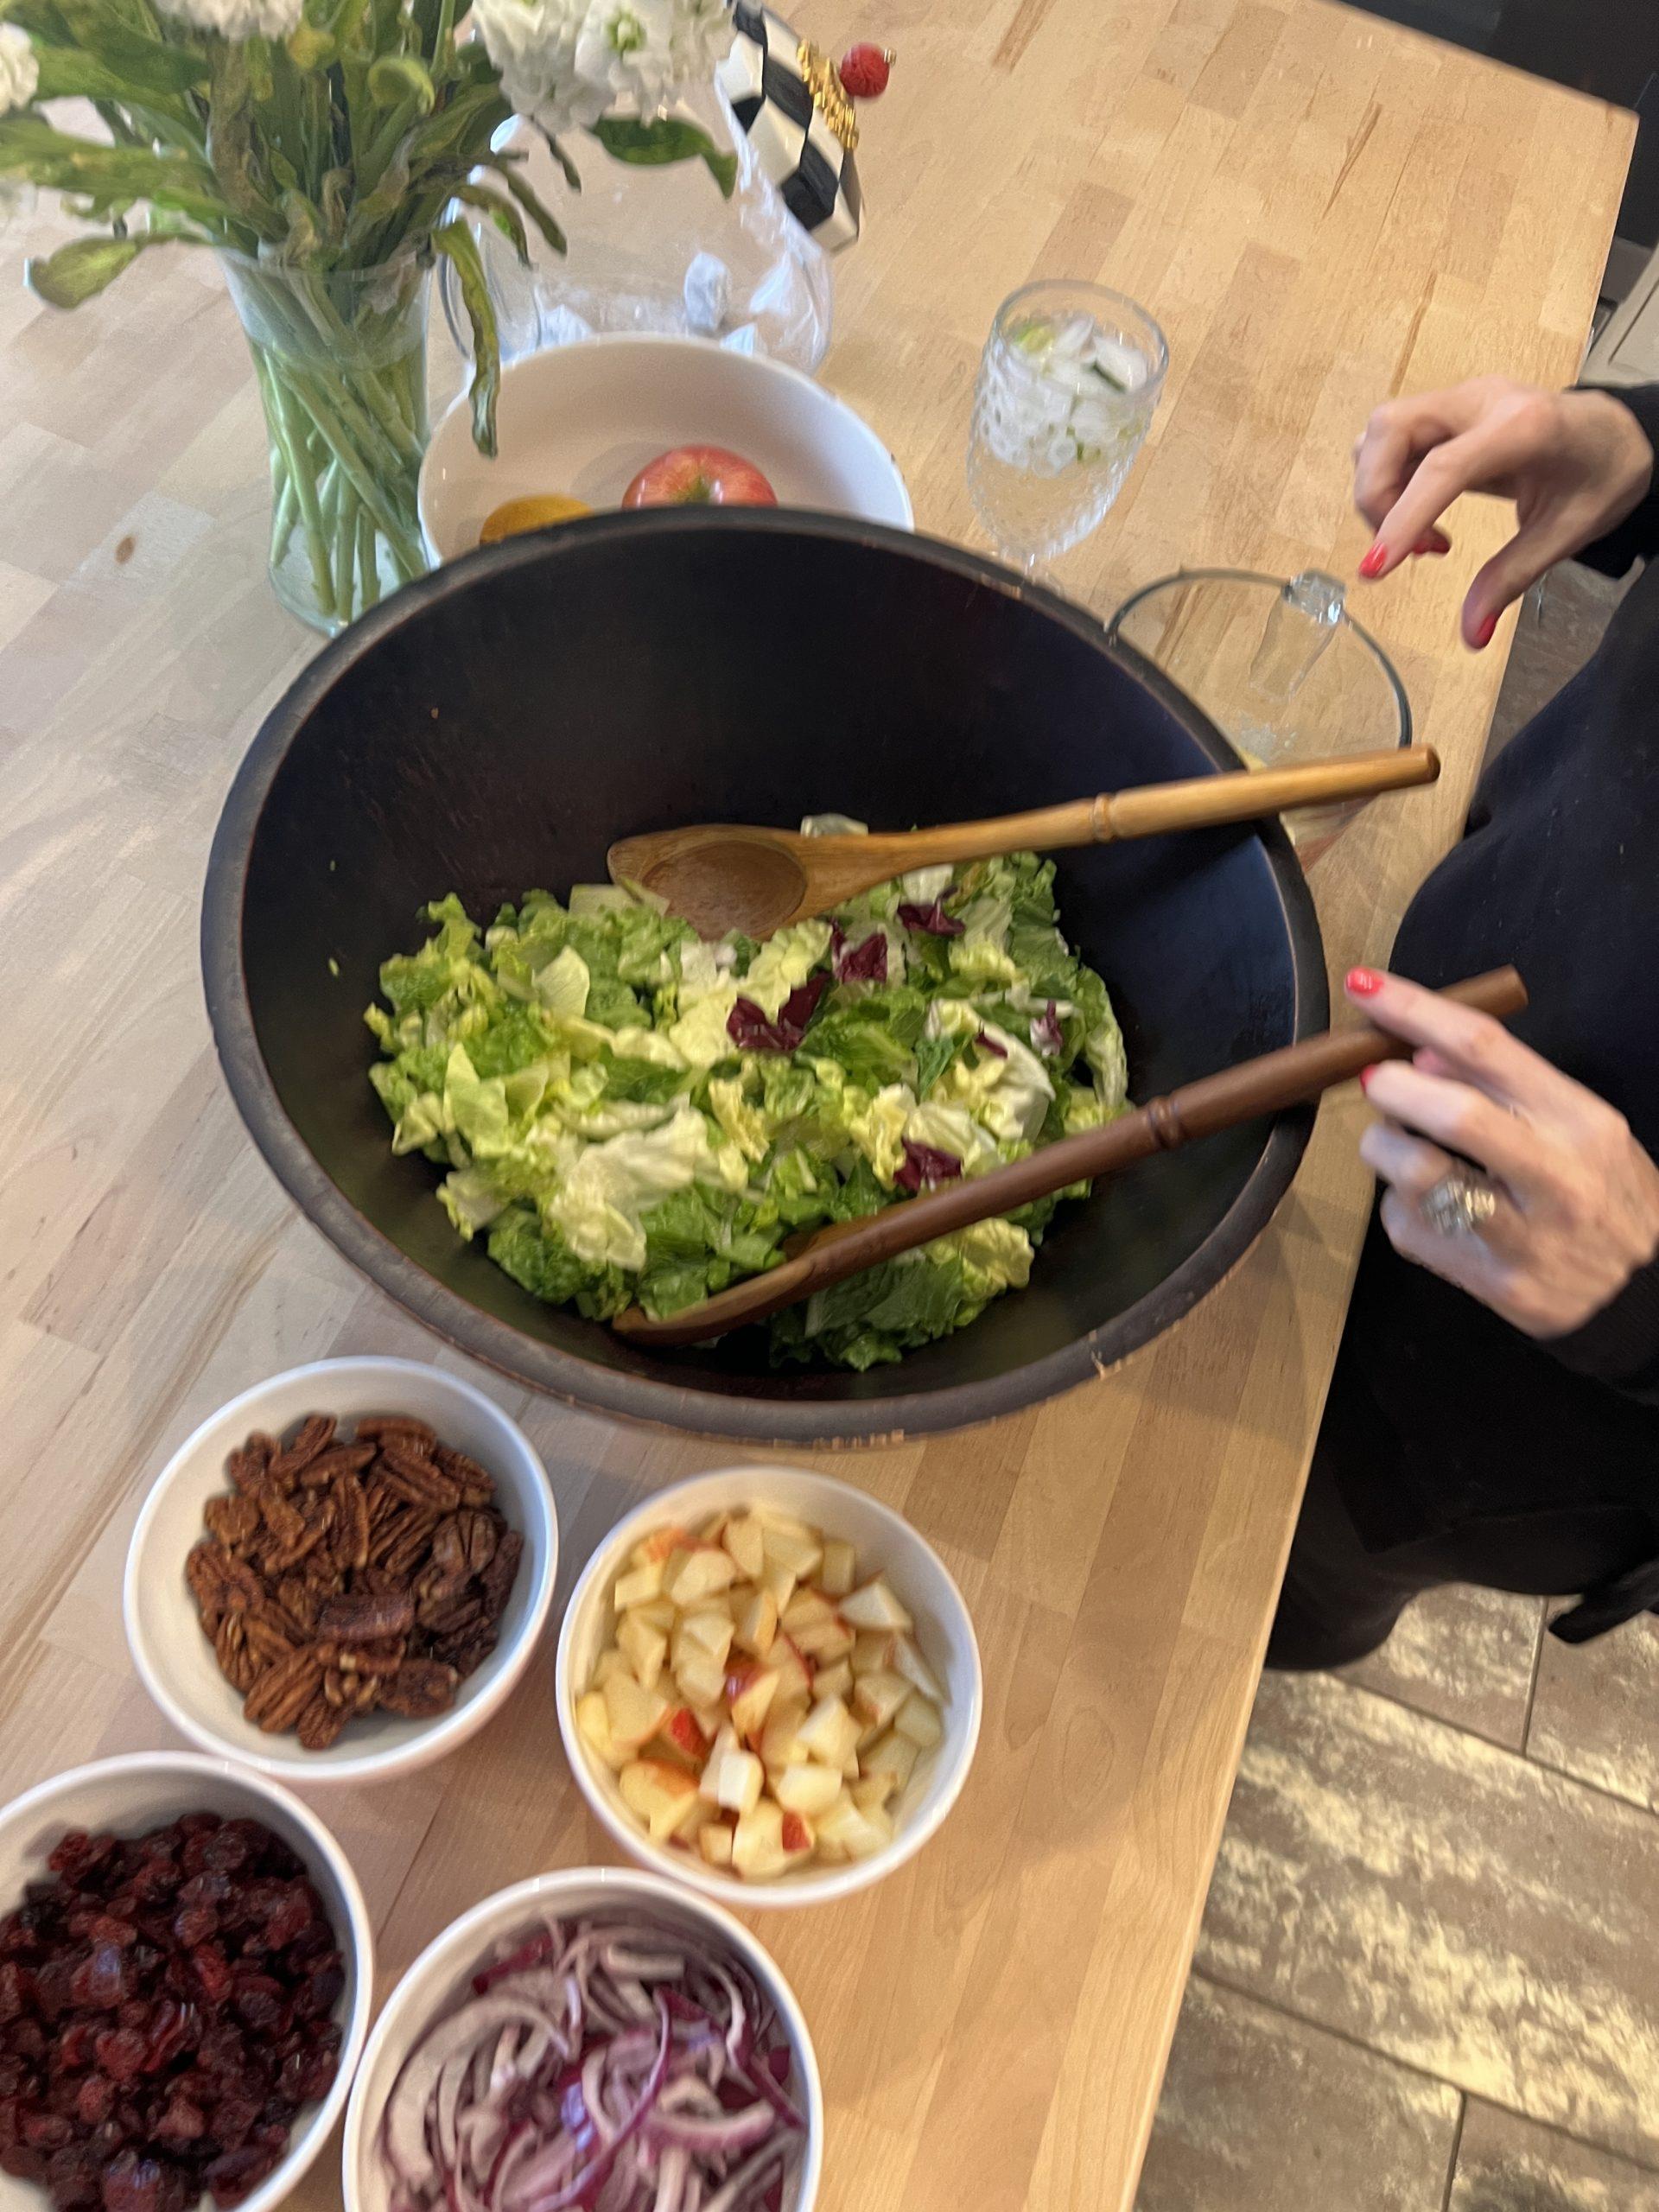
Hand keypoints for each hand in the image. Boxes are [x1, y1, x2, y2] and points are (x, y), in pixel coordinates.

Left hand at [1347, 968, 1658, 1337]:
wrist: (1642, 1292)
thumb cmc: (1601, 1189)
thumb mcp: (1578, 1121)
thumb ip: (1506, 1084)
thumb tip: (1422, 1048)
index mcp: (1581, 1122)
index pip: (1487, 1049)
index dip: (1416, 1011)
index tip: (1366, 987)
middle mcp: (1557, 1179)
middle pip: (1455, 1116)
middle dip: (1394, 1086)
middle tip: (1377, 1078)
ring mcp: (1524, 1237)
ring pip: (1418, 1177)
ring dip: (1383, 1146)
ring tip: (1394, 1140)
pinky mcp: (1491, 1283)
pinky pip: (1410, 1229)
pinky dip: (1398, 1204)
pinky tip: (1423, 1201)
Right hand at [1350, 378, 1653, 648]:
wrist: (1616, 434)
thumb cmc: (1600, 474)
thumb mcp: (1565, 533)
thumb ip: (1512, 577)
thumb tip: (1472, 634)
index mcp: (1524, 426)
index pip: (1443, 466)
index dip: (1401, 517)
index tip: (1375, 569)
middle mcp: (1483, 401)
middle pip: (1389, 430)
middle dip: (1375, 497)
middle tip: (1406, 550)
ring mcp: (1460, 400)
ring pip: (1380, 434)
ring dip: (1379, 492)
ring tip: (1421, 537)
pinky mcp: (1447, 411)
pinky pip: (1392, 442)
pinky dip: (1389, 484)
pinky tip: (1422, 517)